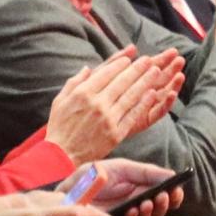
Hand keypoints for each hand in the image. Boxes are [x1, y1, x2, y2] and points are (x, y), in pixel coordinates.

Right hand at [44, 49, 183, 162]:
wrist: (62, 156)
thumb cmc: (60, 127)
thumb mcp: (60, 100)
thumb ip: (74, 82)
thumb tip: (88, 68)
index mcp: (82, 93)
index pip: (106, 73)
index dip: (120, 64)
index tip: (129, 58)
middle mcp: (97, 104)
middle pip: (122, 82)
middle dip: (137, 69)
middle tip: (148, 60)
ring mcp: (108, 119)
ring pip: (130, 96)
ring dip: (145, 82)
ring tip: (155, 72)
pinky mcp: (115, 134)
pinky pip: (132, 115)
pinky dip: (143, 104)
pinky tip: (152, 95)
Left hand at [74, 157, 185, 215]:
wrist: (67, 188)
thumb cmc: (93, 177)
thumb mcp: (121, 168)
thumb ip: (146, 172)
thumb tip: (172, 176)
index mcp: (139, 192)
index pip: (162, 198)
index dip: (172, 197)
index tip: (177, 190)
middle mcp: (134, 209)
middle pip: (156, 213)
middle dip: (162, 205)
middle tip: (164, 196)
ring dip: (148, 214)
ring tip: (147, 202)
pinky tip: (131, 210)